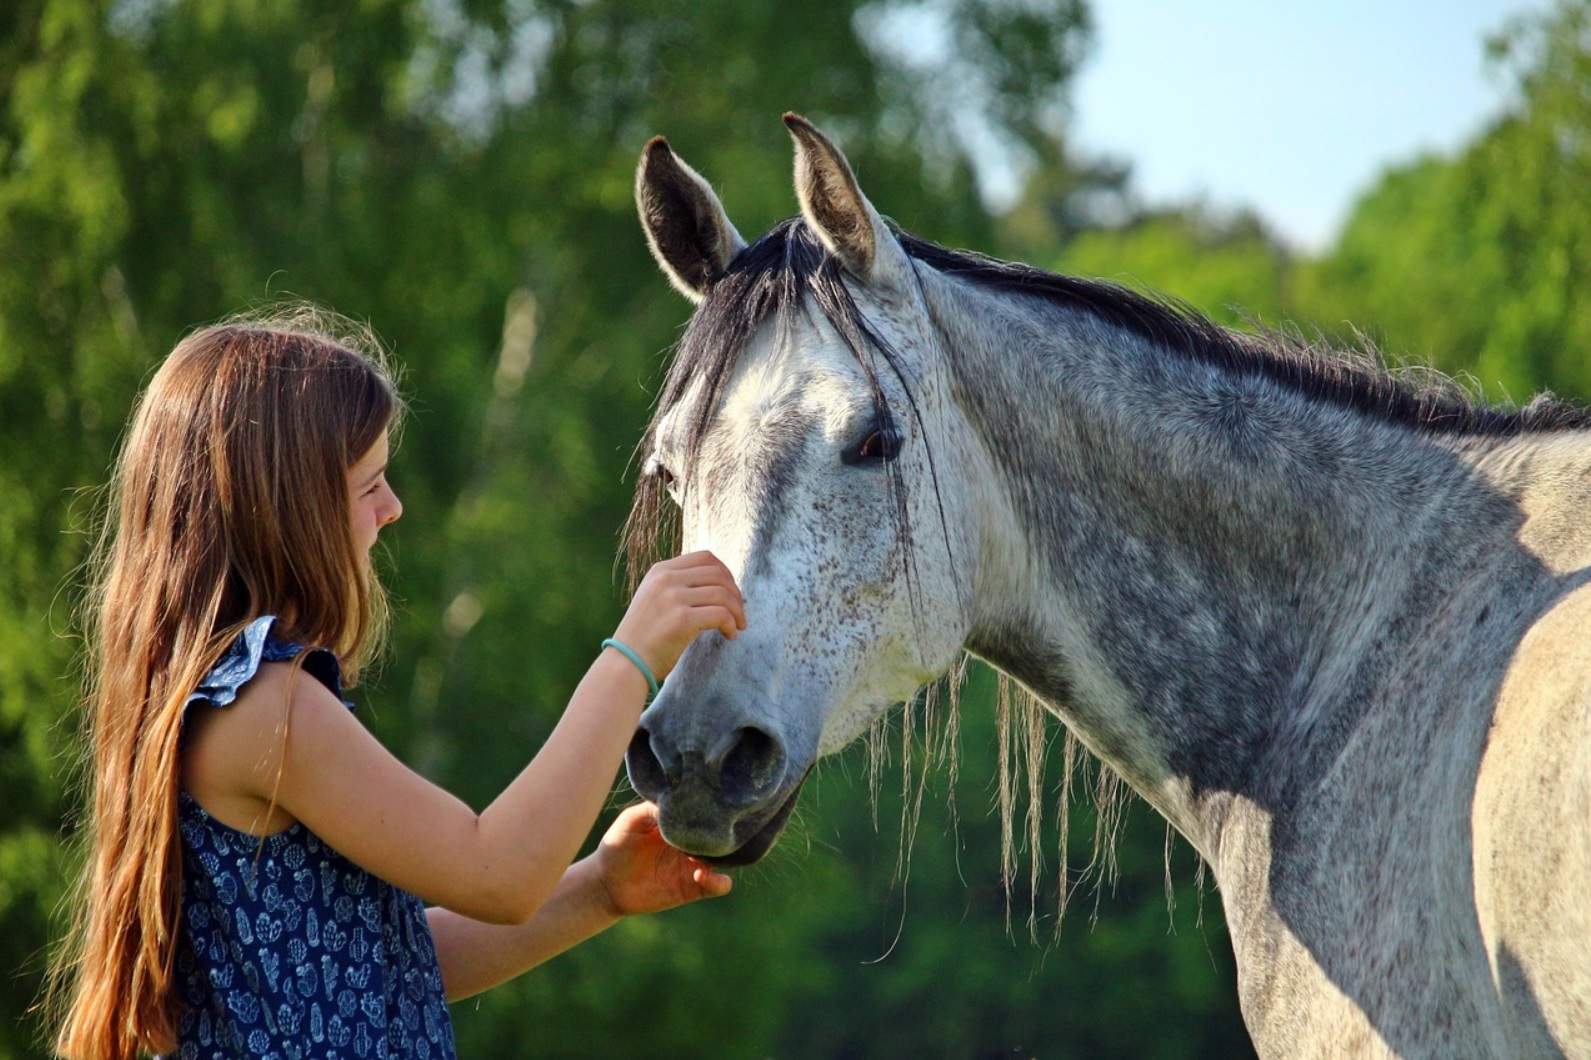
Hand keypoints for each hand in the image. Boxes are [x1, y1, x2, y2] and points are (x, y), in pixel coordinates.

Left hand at [593, 802, 732, 916]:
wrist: (607, 885)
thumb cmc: (617, 846)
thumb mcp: (630, 820)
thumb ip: (651, 809)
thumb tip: (678, 803)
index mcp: (680, 823)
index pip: (706, 810)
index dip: (711, 807)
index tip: (713, 804)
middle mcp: (692, 842)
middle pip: (721, 833)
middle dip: (723, 831)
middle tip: (715, 829)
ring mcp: (695, 864)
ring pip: (726, 857)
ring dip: (724, 855)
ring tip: (703, 856)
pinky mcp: (693, 887)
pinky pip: (719, 885)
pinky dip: (719, 882)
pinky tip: (701, 875)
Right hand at [611, 551, 744, 679]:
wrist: (625, 664)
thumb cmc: (644, 638)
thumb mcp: (654, 599)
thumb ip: (678, 586)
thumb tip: (718, 584)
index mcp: (660, 571)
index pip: (705, 557)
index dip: (726, 573)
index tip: (731, 593)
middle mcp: (666, 579)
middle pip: (718, 573)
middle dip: (736, 593)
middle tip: (740, 613)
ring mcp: (673, 597)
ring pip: (723, 593)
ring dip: (737, 611)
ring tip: (738, 626)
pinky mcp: (681, 619)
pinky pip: (721, 614)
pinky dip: (732, 624)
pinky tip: (729, 635)